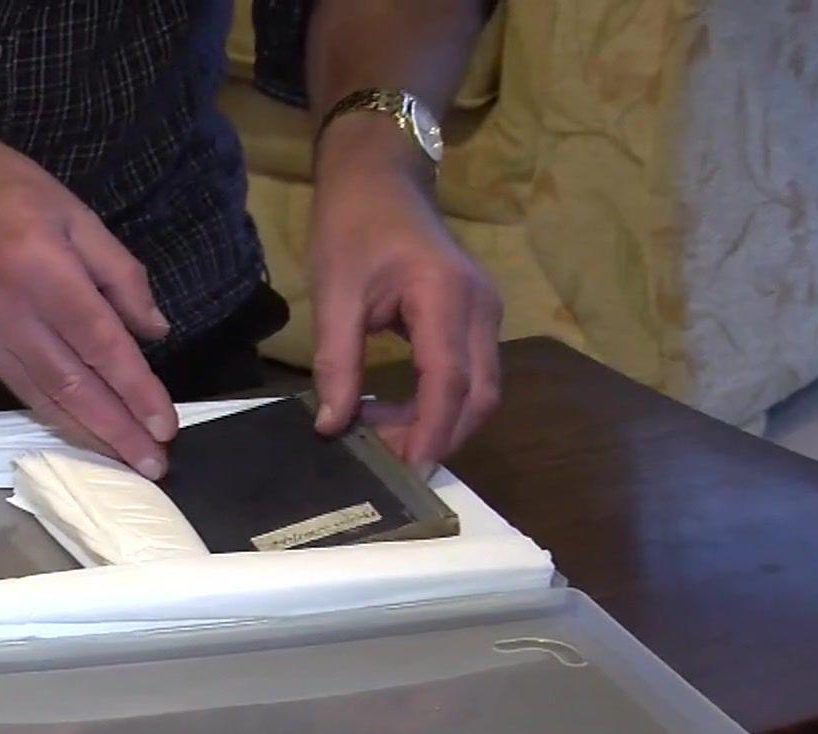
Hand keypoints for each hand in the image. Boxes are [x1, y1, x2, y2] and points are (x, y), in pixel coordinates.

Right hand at [0, 133, 176, 477]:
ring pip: (43, 398)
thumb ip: (120, 274)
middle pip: (73, 386)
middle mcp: (11, 312)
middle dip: (117, 430)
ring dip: (88, 433)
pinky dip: (53, 414)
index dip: (136, 390)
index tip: (166, 425)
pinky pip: (17, 387)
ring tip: (125, 460)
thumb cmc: (9, 188)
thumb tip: (153, 332)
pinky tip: (81, 430)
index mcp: (45, 271)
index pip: (102, 346)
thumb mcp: (77, 214)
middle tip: (153, 466)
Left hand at [306, 113, 502, 468]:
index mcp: (446, 296)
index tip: (408, 472)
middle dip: (438, 436)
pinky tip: (394, 410)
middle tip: (385, 461)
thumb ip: (335, 361)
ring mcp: (485, 312)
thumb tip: (331, 426)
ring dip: (438, 422)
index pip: (449, 382)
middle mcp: (481, 307)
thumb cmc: (353, 224)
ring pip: (480, 390)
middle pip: (479, 396)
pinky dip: (439, 402)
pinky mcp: (476, 317)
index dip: (431, 432)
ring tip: (379, 434)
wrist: (380, 176)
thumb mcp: (334, 292)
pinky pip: (470, 373)